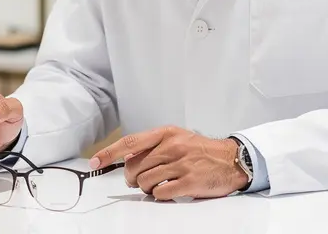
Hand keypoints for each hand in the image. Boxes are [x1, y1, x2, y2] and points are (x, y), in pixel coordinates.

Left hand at [89, 126, 249, 200]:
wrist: (232, 160)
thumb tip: (127, 158)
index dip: (109, 154)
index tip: (94, 162)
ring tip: (159, 184)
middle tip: (139, 180)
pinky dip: (160, 195)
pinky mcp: (189, 182)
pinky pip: (160, 193)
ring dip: (147, 188)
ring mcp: (181, 164)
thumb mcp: (177, 138)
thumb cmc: (201, 150)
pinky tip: (170, 190)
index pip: (129, 143)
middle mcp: (172, 147)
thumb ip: (153, 146)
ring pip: (145, 182)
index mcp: (166, 133)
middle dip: (132, 178)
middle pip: (134, 167)